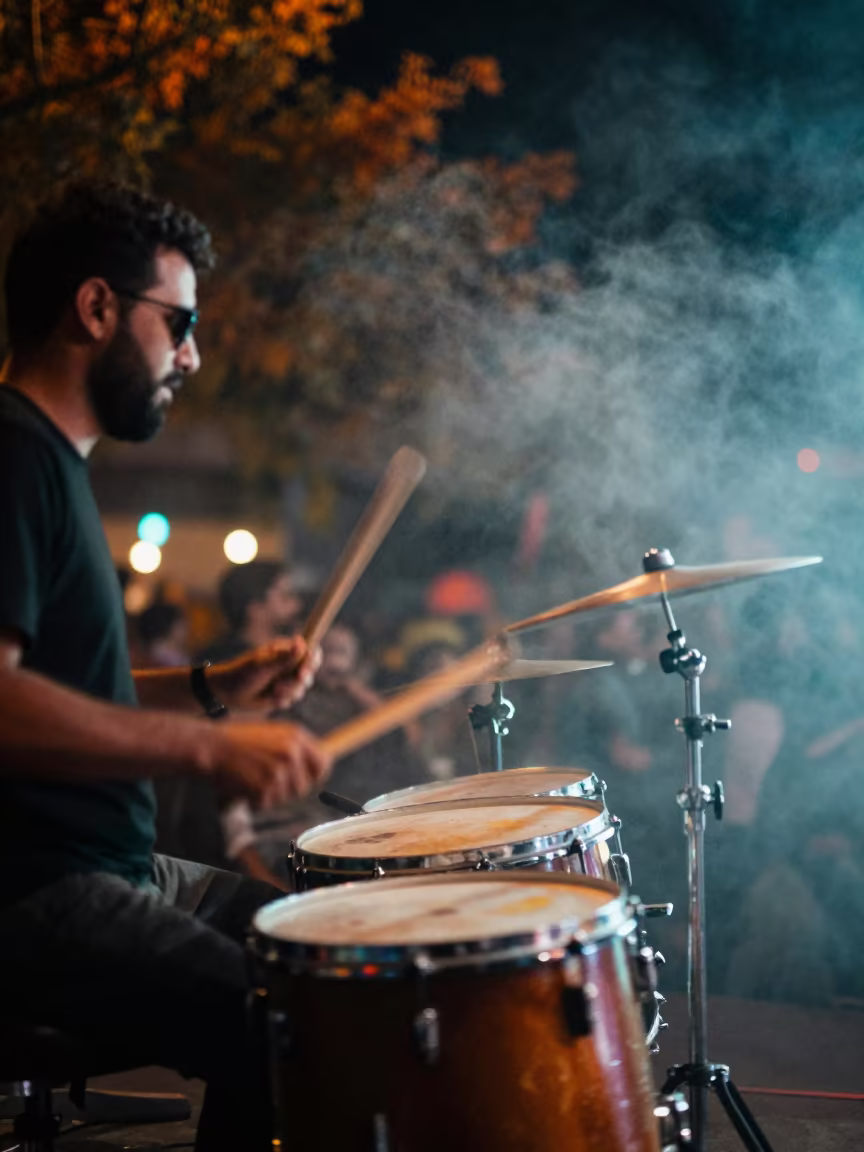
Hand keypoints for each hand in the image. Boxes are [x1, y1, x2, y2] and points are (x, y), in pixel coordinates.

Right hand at [206, 721, 330, 809]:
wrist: (212, 746)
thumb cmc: (239, 741)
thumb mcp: (273, 733)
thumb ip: (296, 748)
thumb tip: (318, 767)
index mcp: (297, 737)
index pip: (323, 765)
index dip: (314, 776)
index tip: (304, 781)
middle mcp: (292, 753)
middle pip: (303, 788)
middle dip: (286, 790)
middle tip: (265, 780)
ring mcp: (279, 772)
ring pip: (284, 799)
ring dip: (269, 795)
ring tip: (252, 778)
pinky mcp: (264, 788)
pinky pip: (265, 804)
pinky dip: (254, 801)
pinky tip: (243, 785)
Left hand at [208, 637, 321, 711]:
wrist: (226, 694)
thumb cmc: (242, 673)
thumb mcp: (263, 664)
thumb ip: (285, 657)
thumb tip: (302, 641)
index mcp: (285, 651)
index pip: (309, 651)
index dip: (312, 660)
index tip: (304, 670)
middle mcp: (288, 665)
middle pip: (308, 672)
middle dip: (298, 681)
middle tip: (282, 684)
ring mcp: (286, 680)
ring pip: (301, 688)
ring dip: (288, 692)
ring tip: (272, 690)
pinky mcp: (282, 695)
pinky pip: (291, 700)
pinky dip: (281, 701)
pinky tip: (268, 698)